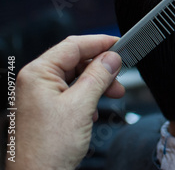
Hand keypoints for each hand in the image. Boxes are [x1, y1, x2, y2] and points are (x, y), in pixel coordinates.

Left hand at [8, 35, 123, 169]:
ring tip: (113, 93)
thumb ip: (98, 77)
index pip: (74, 45)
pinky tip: (95, 110)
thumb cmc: (46, 149)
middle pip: (76, 61)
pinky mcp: (48, 110)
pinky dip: (89, 97)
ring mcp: (41, 96)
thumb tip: (112, 58)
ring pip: (77, 78)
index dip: (100, 42)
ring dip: (98, 84)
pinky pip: (73, 94)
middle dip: (101, 68)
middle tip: (120, 75)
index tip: (120, 44)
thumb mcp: (80, 106)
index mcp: (38, 74)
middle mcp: (37, 82)